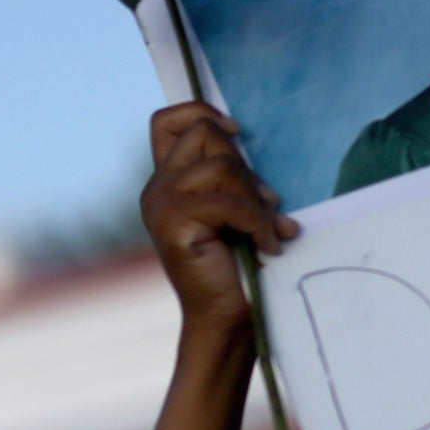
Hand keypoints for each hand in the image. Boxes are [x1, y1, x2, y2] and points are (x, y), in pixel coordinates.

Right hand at [140, 103, 298, 333]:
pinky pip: (229, 203)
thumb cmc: (240, 262)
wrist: (228, 318)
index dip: (201, 111)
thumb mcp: (235, 206)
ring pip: (221, 167)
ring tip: (273, 229)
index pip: (166, 121)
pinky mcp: (172, 224)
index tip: (237, 133)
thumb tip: (242, 136)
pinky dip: (259, 222)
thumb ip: (230, 174)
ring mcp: (160, 205)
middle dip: (246, 166)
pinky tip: (271, 246)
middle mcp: (156, 188)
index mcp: (167, 180)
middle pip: (204, 135)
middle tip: (268, 204)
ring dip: (258, 199)